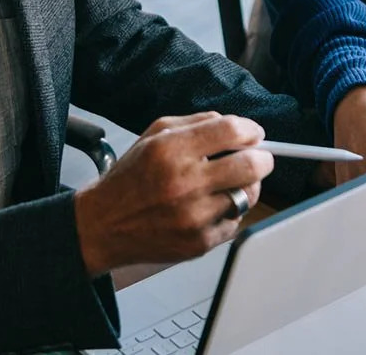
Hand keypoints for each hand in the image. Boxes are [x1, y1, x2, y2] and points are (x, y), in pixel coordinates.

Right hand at [72, 112, 272, 277]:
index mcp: (170, 150)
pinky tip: (211, 207)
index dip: (251, 130)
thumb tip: (237, 126)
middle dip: (262, 159)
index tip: (254, 134)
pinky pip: (235, 222)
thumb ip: (197, 123)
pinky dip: (229, 212)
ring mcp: (193, 216)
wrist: (103, 225)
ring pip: (248, 196)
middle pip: (250, 165)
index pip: (231, 131)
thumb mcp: (154, 135)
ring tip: (231, 183)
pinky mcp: (198, 243)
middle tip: (257, 158)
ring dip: (247, 186)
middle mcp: (183, 183)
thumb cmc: (130, 179)